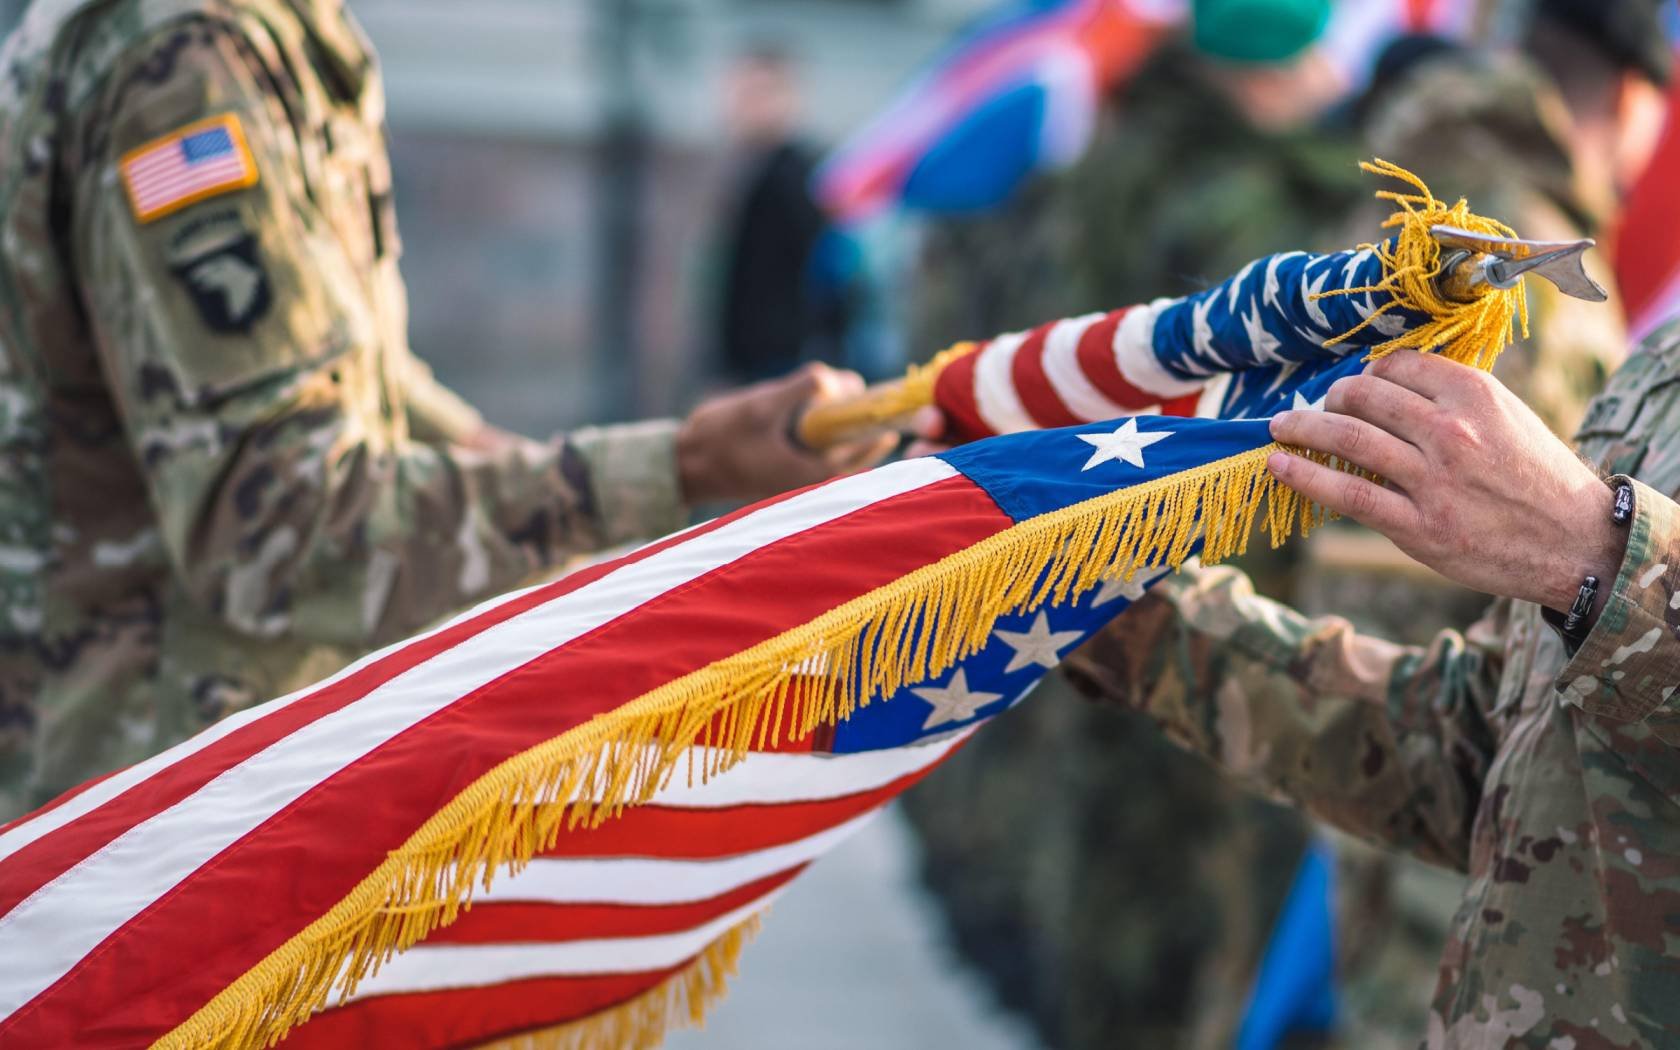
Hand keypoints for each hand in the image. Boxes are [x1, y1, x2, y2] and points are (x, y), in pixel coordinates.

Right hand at [678, 363, 897, 502]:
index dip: (875, 429)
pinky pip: (816, 457)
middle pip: (852, 456)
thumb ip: (801, 388)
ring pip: (834, 456)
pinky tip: (818, 416)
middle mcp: (808, 483)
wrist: (685, 464)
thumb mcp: (763, 405)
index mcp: (811, 473)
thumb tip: (834, 379)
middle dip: (861, 427)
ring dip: (842, 431)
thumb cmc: (722, 437)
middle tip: (869, 398)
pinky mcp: (783, 475)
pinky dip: (823, 438)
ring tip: (846, 401)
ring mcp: (795, 481)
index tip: (886, 406)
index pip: (860, 453)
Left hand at [1266, 350, 1626, 615]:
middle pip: (1365, 398)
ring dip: (1304, 429)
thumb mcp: (1505, 416)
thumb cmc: (1532, 474)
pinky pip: (1348, 495)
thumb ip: (1450, 397)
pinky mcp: (1419, 527)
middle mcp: (1452, 432)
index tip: (1355, 384)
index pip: (1398, 365)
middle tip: (1313, 407)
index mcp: (1475, 395)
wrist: (1572, 541)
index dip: (1367, 372)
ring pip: (1349, 440)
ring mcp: (1433, 481)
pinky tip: (1279, 466)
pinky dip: (1305, 477)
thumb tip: (1384, 381)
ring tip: (1281, 426)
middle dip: (1330, 398)